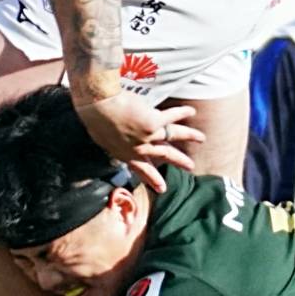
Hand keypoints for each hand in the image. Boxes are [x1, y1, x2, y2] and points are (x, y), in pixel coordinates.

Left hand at [74, 92, 202, 193]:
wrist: (98, 106)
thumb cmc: (93, 118)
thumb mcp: (100, 136)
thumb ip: (110, 140)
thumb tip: (109, 138)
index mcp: (125, 153)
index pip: (142, 169)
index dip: (152, 178)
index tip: (162, 188)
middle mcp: (139, 148)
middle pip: (164, 155)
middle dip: (179, 161)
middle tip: (191, 166)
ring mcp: (149, 136)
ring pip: (174, 136)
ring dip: (189, 135)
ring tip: (201, 138)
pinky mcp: (154, 122)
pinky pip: (172, 117)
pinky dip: (182, 112)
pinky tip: (192, 111)